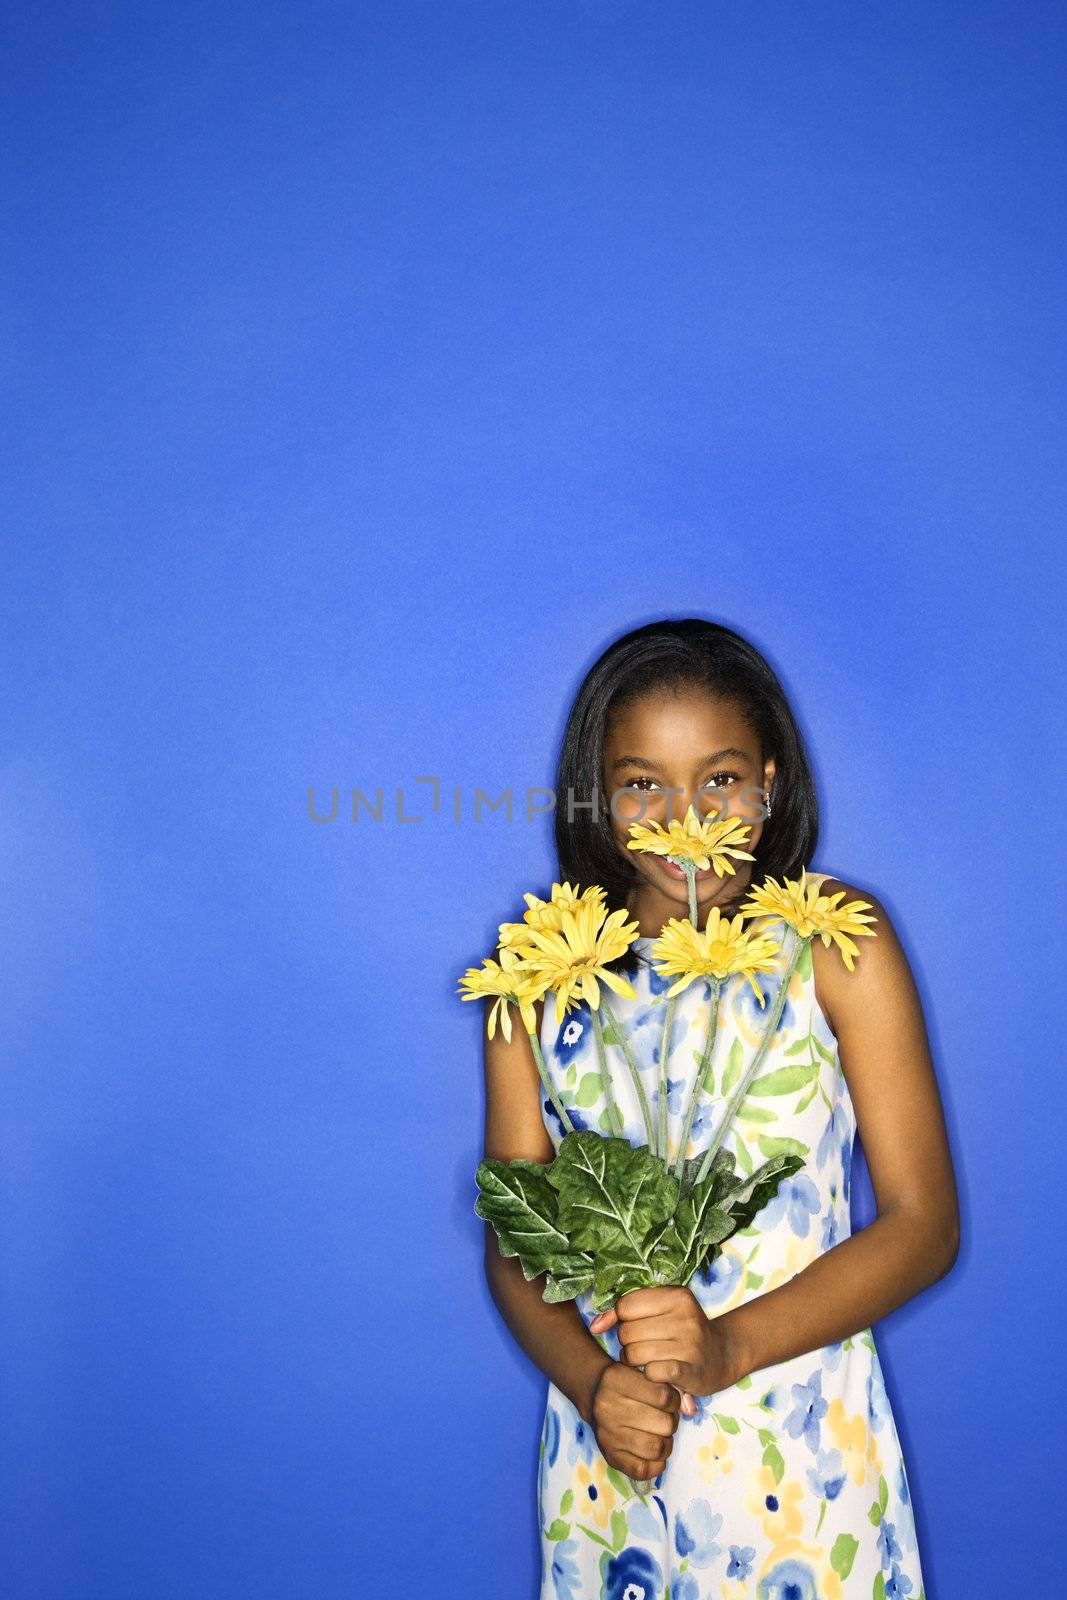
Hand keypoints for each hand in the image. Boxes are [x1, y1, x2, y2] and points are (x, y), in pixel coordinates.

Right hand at [587, 1361, 680, 1481]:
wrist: (594, 1395)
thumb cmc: (627, 1382)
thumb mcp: (642, 1373)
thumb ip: (668, 1385)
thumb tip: (690, 1408)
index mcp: (617, 1379)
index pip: (663, 1395)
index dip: (674, 1400)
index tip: (669, 1400)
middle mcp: (608, 1407)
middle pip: (664, 1424)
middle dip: (671, 1423)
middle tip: (665, 1419)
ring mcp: (607, 1433)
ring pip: (656, 1448)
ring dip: (666, 1444)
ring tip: (660, 1435)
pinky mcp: (609, 1455)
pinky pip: (642, 1470)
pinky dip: (655, 1465)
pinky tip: (653, 1453)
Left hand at [590, 1286, 740, 1400]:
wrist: (721, 1355)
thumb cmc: (682, 1330)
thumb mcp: (660, 1311)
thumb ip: (623, 1312)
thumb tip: (594, 1326)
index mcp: (676, 1296)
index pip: (626, 1305)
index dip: (621, 1319)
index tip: (633, 1326)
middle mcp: (685, 1316)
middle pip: (627, 1332)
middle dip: (627, 1343)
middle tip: (642, 1346)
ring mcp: (690, 1344)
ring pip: (635, 1353)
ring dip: (634, 1361)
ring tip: (646, 1360)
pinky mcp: (691, 1371)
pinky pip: (652, 1372)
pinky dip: (649, 1375)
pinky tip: (657, 1373)